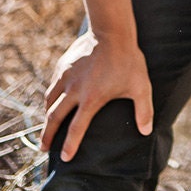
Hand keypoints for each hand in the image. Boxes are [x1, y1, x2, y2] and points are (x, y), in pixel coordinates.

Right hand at [41, 30, 153, 161]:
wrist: (112, 32)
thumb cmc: (128, 60)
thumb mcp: (140, 86)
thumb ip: (144, 110)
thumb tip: (146, 131)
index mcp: (91, 99)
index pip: (76, 129)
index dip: (70, 145)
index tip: (65, 158)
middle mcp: (73, 90)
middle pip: (54, 118)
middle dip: (47, 136)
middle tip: (44, 148)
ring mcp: (66, 76)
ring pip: (49, 100)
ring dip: (47, 115)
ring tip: (47, 125)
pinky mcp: (63, 65)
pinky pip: (53, 84)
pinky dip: (51, 96)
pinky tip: (53, 98)